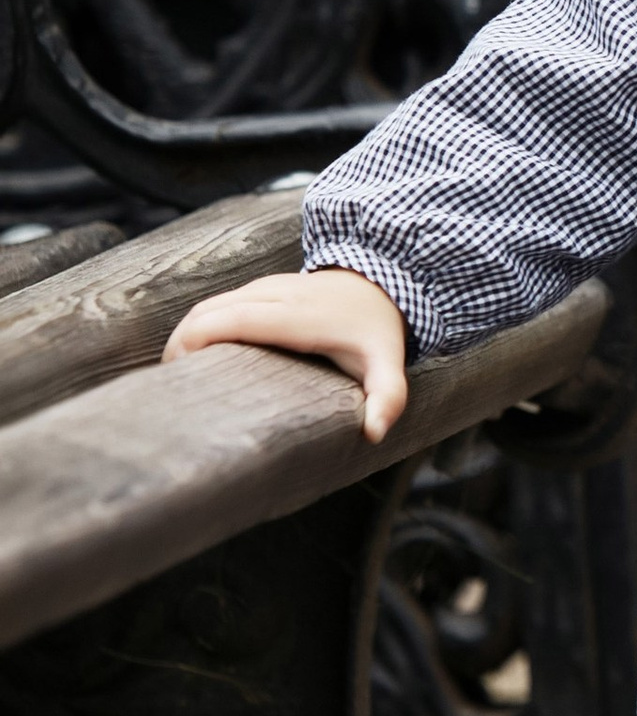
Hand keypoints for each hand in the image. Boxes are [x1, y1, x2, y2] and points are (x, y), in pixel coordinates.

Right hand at [163, 266, 410, 443]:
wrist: (383, 283)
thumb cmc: (377, 332)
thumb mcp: (389, 363)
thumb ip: (387, 395)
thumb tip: (373, 432)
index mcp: (296, 316)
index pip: (233, 319)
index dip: (197, 339)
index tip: (176, 370)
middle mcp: (275, 294)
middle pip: (209, 311)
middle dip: (180, 343)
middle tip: (167, 387)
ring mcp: (265, 286)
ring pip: (209, 305)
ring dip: (185, 335)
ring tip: (173, 376)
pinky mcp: (260, 287)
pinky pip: (219, 304)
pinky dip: (198, 327)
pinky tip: (192, 357)